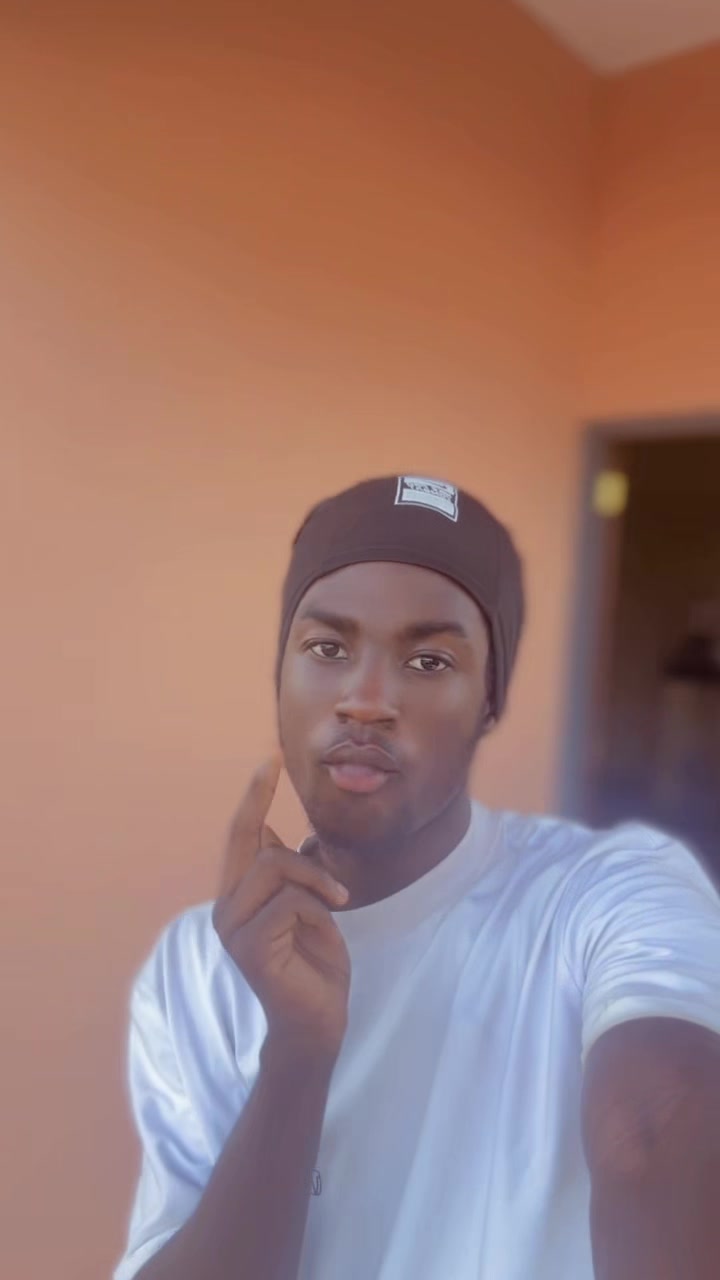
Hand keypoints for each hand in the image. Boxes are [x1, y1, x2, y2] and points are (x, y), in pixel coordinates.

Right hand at [212, 758, 351, 1060]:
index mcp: (238, 895)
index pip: (241, 834)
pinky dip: (316, 908)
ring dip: (316, 881)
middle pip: (252, 841)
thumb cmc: (315, 963)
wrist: (319, 1022)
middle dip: (279, 826)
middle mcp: (225, 907)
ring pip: (275, 866)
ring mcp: (232, 927)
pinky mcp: (248, 945)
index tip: (270, 760)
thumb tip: (267, 827)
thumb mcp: (306, 906)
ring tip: (336, 907)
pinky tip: (324, 930)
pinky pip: (289, 900)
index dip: (254, 796)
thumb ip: (284, 872)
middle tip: (318, 850)